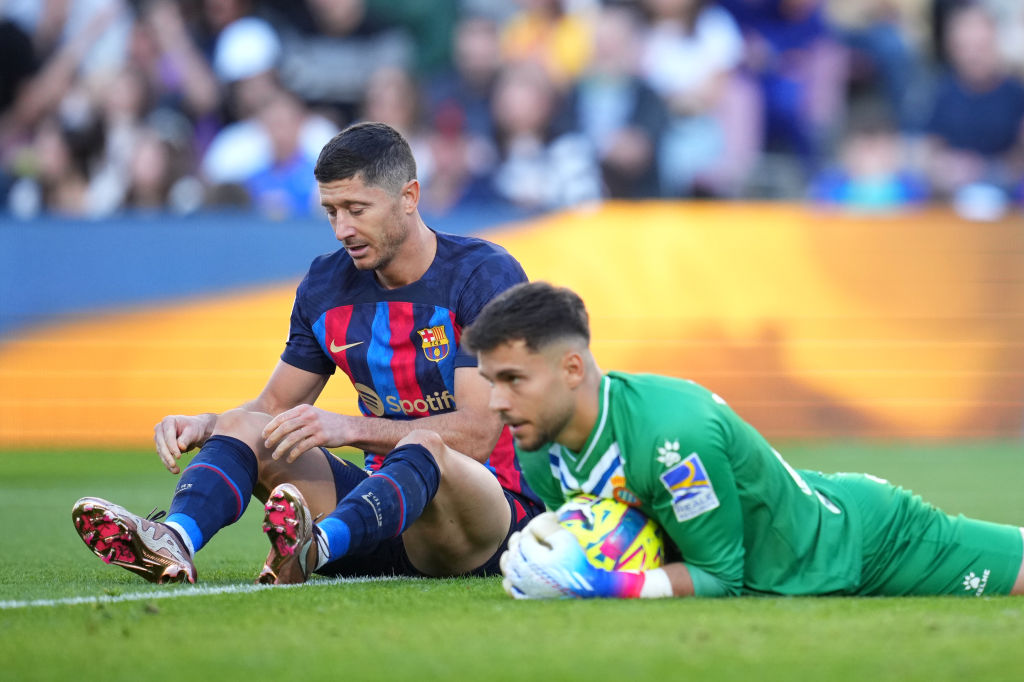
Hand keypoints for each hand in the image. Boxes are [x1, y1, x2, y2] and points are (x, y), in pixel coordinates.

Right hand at [153, 414, 215, 473]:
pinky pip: (163, 456)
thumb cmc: (195, 428)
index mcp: (168, 421)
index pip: (168, 436)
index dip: (172, 447)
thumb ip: (186, 438)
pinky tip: (174, 470)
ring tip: (176, 471)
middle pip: (162, 444)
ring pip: (161, 452)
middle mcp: (160, 428)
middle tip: (174, 465)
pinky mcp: (161, 446)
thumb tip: (180, 448)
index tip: (178, 457)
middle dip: (167, 456)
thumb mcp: (193, 431)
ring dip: (167, 462)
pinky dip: (168, 464)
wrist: (196, 430)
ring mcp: (159, 438)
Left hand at [262, 404, 348, 462]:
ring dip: (281, 448)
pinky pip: (302, 447)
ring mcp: (315, 427)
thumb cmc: (327, 422)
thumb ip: (297, 417)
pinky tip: (290, 459)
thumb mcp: (312, 414)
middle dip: (273, 437)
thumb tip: (277, 426)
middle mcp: (308, 416)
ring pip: (292, 438)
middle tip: (267, 446)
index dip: (270, 427)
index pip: (282, 417)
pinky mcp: (321, 438)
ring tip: (275, 456)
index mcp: (304, 409)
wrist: (348, 427)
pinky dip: (293, 454)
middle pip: (284, 427)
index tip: (263, 435)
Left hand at [499, 513, 644, 598]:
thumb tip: (533, 524)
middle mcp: (526, 576)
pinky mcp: (528, 600)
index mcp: (535, 561)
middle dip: (521, 538)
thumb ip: (548, 527)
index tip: (549, 522)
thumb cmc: (579, 564)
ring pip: (508, 567)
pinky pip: (510, 587)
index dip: (536, 526)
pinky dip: (510, 577)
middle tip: (531, 534)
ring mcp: (525, 589)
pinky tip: (519, 571)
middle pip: (515, 550)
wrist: (590, 591)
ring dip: (511, 555)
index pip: (526, 536)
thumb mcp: (567, 540)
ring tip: (521, 549)